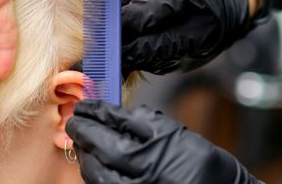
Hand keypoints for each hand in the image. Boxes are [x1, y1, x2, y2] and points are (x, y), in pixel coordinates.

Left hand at [66, 101, 260, 183]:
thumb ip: (143, 121)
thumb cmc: (206, 165)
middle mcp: (142, 176)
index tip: (85, 106)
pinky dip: (95, 176)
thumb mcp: (175, 133)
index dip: (95, 113)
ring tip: (84, 143)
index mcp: (153, 152)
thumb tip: (113, 112)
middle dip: (83, 133)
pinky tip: (96, 164)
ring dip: (86, 156)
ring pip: (97, 175)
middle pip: (100, 151)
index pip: (112, 126)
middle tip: (75, 122)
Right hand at [120, 0, 252, 74]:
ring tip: (114, 2)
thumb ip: (147, 58)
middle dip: (128, 18)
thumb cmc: (194, 32)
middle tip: (107, 26)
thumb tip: (114, 62)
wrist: (224, 0)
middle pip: (160, 7)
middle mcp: (202, 2)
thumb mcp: (180, 57)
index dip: (134, 48)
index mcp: (203, 34)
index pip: (163, 43)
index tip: (113, 50)